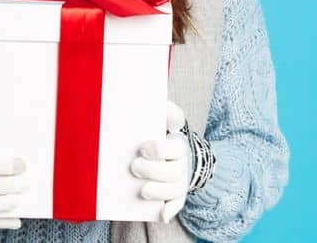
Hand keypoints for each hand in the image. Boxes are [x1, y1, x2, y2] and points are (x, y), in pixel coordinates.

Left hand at [131, 101, 192, 222]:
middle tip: (134, 167)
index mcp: (178, 143)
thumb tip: (160, 101)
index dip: (160, 149)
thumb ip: (163, 110)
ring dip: (158, 190)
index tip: (143, 148)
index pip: (174, 147)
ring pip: (173, 188)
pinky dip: (169, 210)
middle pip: (172, 170)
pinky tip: (161, 215)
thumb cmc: (162, 134)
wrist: (175, 154)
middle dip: (153, 171)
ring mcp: (180, 179)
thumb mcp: (165, 120)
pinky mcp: (177, 194)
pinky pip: (176, 204)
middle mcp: (181, 162)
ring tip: (142, 190)